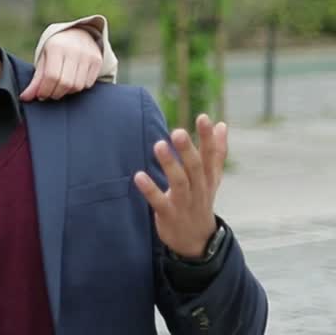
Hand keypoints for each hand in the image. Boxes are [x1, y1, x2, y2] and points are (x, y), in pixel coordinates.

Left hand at [20, 26, 101, 100]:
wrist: (78, 33)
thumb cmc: (55, 49)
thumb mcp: (43, 59)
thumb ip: (36, 79)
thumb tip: (26, 97)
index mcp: (56, 47)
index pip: (52, 76)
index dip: (45, 90)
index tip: (40, 96)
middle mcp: (74, 50)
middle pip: (66, 83)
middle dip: (55, 93)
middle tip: (49, 94)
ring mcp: (88, 55)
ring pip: (78, 86)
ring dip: (67, 92)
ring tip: (60, 87)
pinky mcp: (98, 61)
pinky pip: (88, 84)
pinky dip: (78, 87)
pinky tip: (72, 81)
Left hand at [134, 114, 226, 258]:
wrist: (197, 242)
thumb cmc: (201, 202)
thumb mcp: (212, 179)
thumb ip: (216, 153)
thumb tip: (223, 125)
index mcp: (208, 179)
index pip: (212, 156)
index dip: (209, 138)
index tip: (204, 118)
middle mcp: (199, 190)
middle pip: (196, 168)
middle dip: (188, 150)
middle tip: (177, 131)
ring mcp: (184, 203)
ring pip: (180, 183)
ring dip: (170, 165)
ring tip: (159, 145)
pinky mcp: (169, 215)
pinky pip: (159, 202)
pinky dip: (150, 189)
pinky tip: (138, 176)